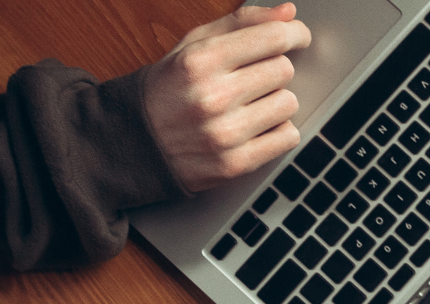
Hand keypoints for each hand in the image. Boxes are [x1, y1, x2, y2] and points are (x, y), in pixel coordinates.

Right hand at [145, 3, 311, 191]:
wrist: (133, 142)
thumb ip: (242, 23)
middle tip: (250, 79)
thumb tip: (289, 13)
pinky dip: (277, 132)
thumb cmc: (168, 88)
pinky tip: (253, 128)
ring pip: (289, 104)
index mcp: (201, 60)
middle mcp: (212, 96)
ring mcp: (224, 133)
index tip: (296, 37)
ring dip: (275, 102)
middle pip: (284, 70)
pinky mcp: (235, 164)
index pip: (273, 38)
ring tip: (247, 105)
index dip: (294, 34)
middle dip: (272, 70)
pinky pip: (288, 138)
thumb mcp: (194, 45)